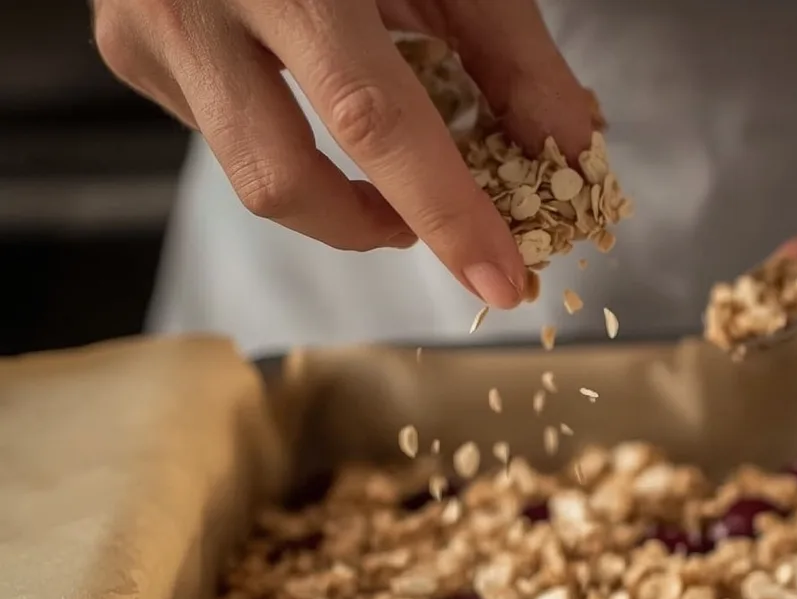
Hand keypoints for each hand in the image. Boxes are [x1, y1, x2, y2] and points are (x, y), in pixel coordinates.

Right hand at [92, 0, 594, 307]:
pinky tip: (304, 87)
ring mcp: (149, 32)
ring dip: (336, 199)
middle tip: (436, 232)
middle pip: (284, 181)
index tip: (501, 279)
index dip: (443, 212)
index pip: (372, 117)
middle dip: (376, 230)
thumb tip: (571, 149)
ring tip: (387, 173)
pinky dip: (290, 138)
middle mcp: (195, 3)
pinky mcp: (132, 55)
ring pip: (251, 178)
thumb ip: (508, 51)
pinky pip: (226, 138)